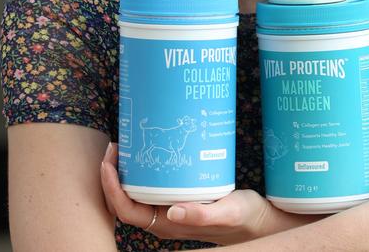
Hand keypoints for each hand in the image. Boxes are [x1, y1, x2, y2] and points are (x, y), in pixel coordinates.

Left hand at [100, 142, 318, 244]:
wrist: (258, 220)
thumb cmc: (243, 218)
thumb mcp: (226, 212)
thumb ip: (201, 215)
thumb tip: (173, 212)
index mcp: (166, 226)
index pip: (125, 210)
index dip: (112, 188)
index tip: (110, 161)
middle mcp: (162, 219)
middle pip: (124, 201)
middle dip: (112, 175)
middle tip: (117, 144)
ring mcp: (169, 209)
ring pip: (135, 193)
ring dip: (125, 171)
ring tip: (128, 143)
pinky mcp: (179, 198)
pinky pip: (150, 186)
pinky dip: (143, 169)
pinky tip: (151, 149)